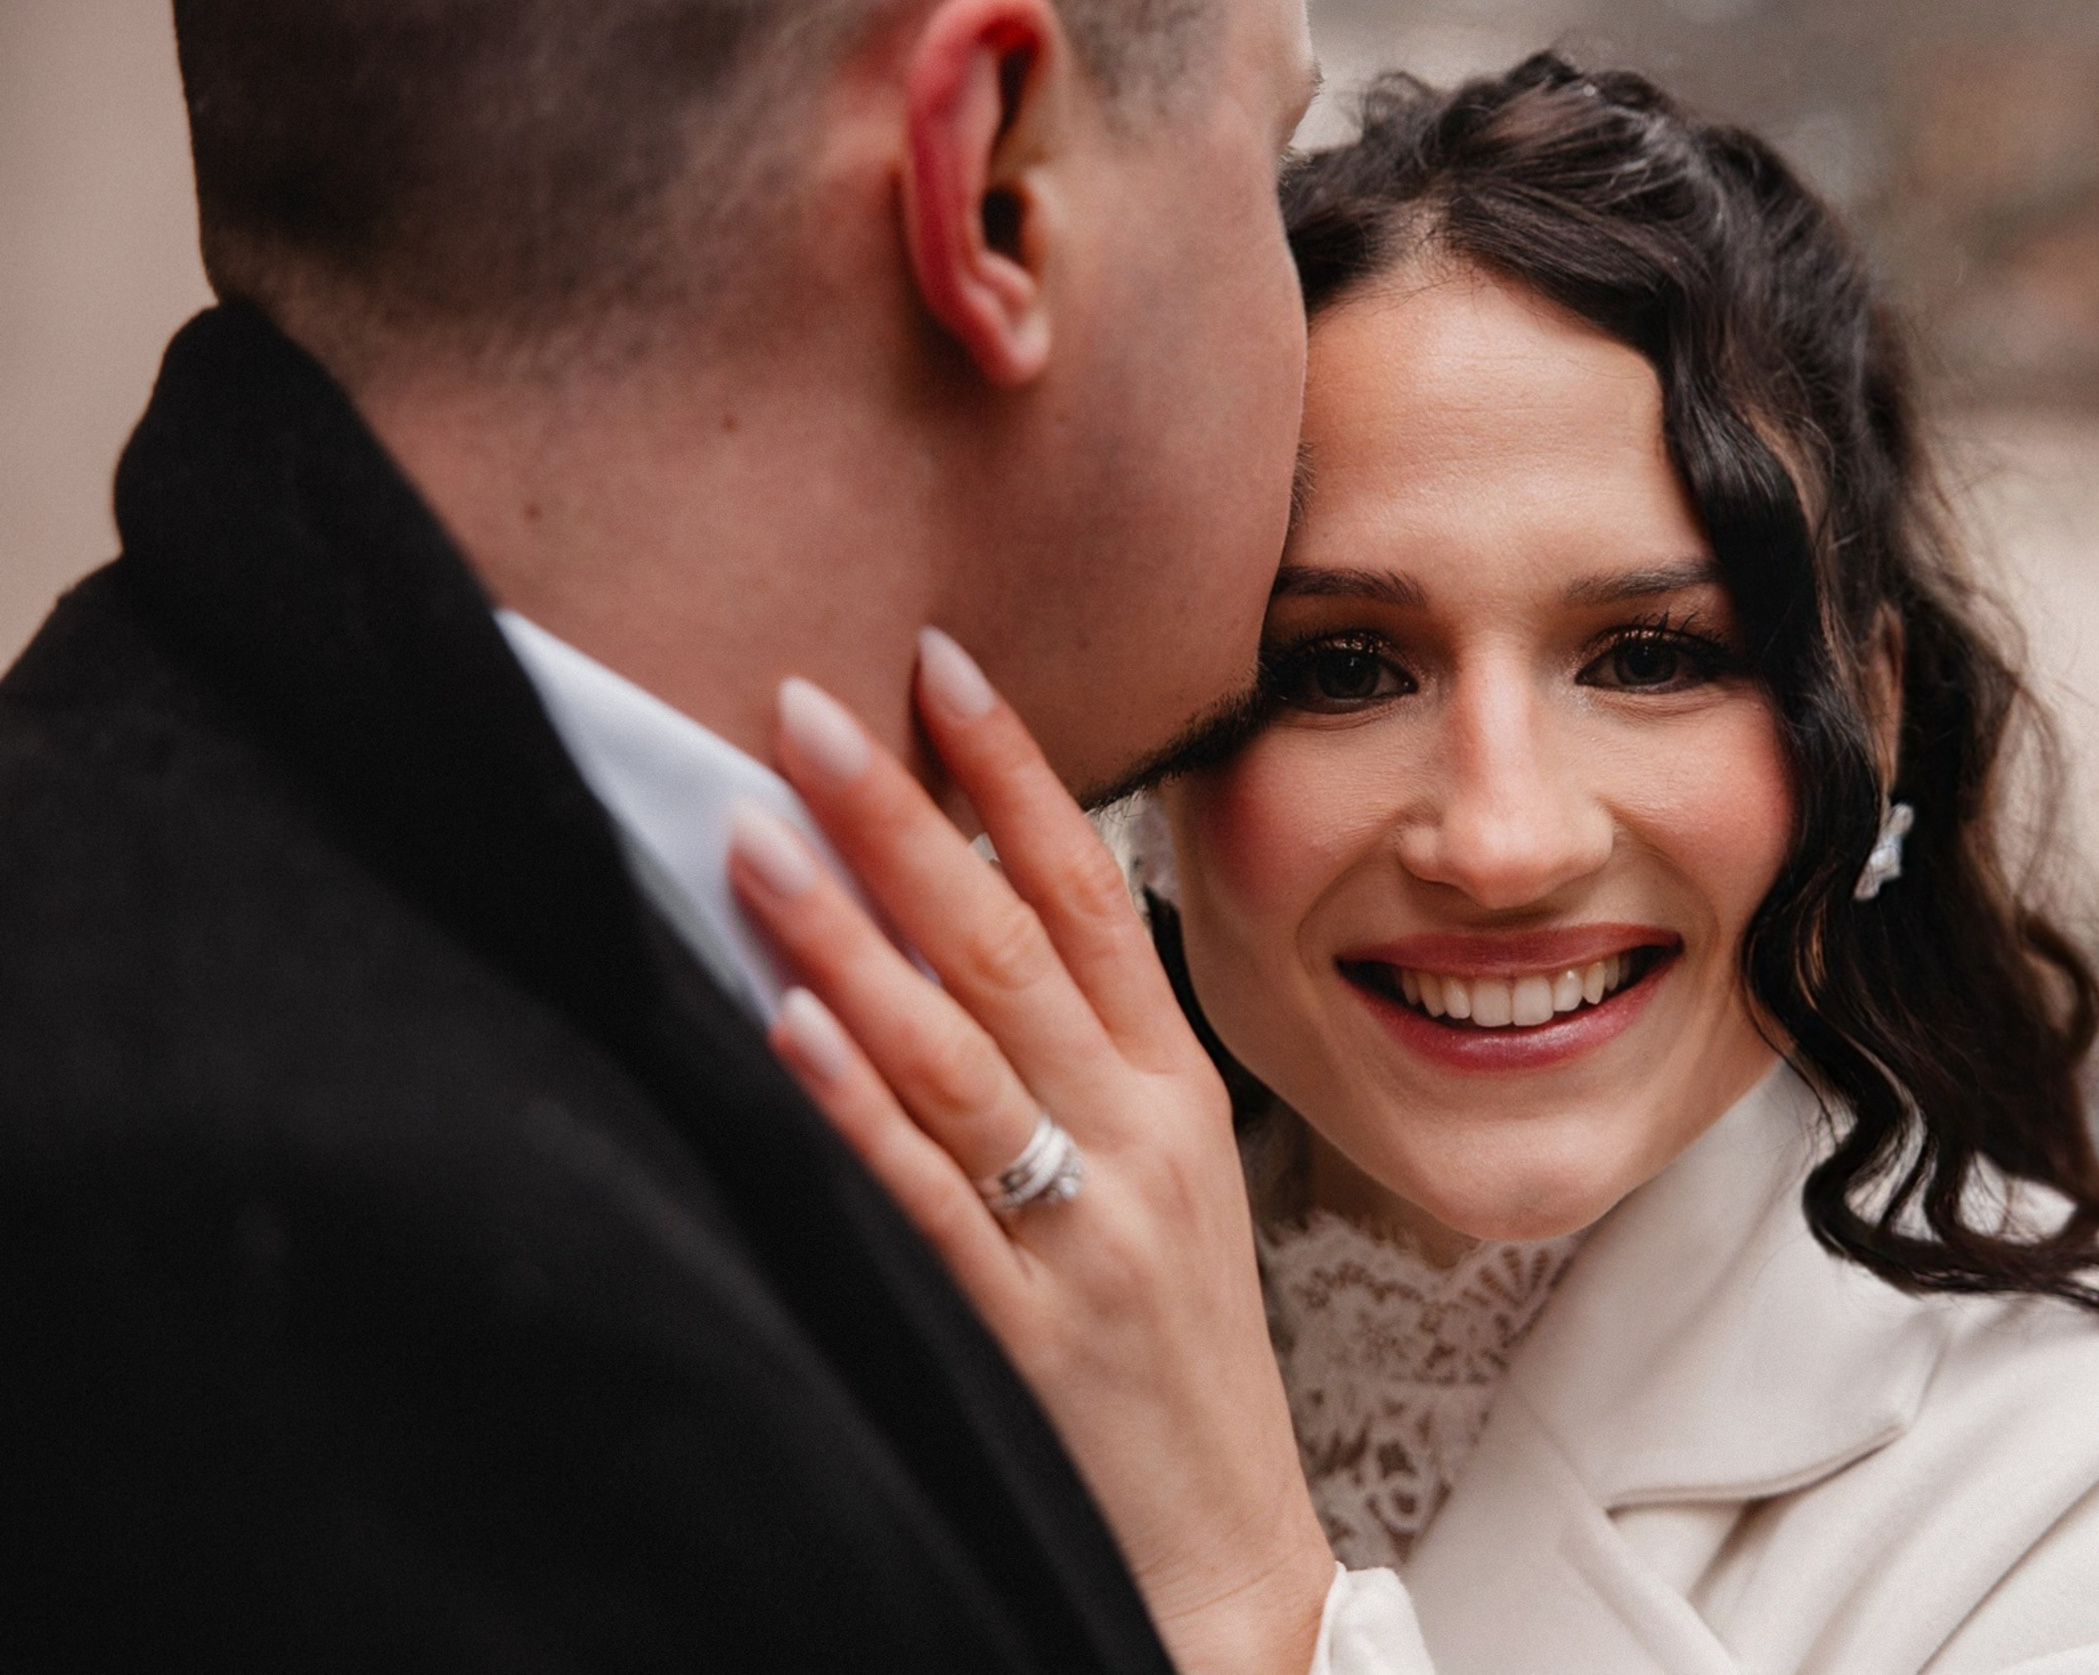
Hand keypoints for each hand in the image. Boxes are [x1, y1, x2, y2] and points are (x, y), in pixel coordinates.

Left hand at [725, 631, 1333, 1674]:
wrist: (1227, 1551)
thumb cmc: (1177, 1355)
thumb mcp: (1163, 1180)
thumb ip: (1076, 1061)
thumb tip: (951, 930)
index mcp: (1174, 1087)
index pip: (1093, 894)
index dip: (1018, 773)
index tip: (944, 662)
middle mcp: (1141, 1136)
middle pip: (1012, 944)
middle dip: (906, 816)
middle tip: (808, 706)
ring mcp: (1089, 1230)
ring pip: (957, 1054)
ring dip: (849, 936)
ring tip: (757, 833)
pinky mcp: (1029, 1330)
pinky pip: (929, 1200)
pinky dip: (856, 1109)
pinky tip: (789, 1027)